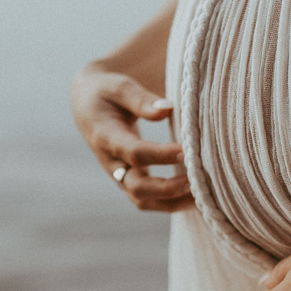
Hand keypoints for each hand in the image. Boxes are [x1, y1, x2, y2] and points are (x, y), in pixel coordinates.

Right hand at [71, 65, 193, 211]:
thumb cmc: (106, 92)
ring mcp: (120, 175)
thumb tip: (167, 109)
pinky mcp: (130, 179)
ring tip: (203, 195)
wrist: (87, 106)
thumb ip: (141, 99)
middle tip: (197, 179)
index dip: (160, 155)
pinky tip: (197, 197)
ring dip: (173, 202)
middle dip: (167, 188)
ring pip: (143, 201)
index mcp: (106, 137)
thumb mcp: (119, 87)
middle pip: (137, 187)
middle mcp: (112, 162)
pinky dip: (172, 202)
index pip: (134, 152)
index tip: (186, 151)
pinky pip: (149, 200)